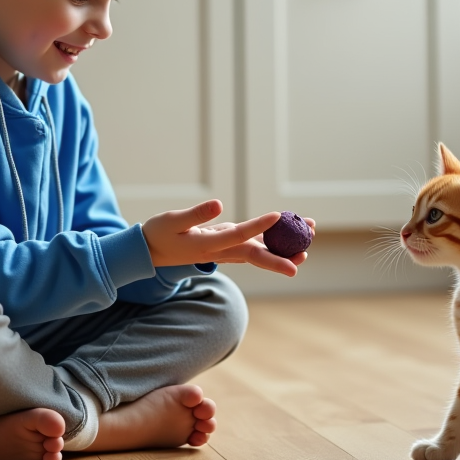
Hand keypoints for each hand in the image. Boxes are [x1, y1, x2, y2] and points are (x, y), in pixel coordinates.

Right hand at [142, 200, 312, 276]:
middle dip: (283, 254)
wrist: (150, 252)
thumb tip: (219, 204)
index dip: (258, 227)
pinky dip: (272, 240)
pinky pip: (254, 245)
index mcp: (209, 245)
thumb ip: (195, 214)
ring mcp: (226, 251)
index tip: (278, 217)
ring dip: (284, 247)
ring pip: (259, 251)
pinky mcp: (227, 246)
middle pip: (257, 255)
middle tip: (307, 251)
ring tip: (310, 235)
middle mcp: (222, 252)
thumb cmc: (159, 234)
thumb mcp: (173, 220)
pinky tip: (289, 233)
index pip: (239, 236)